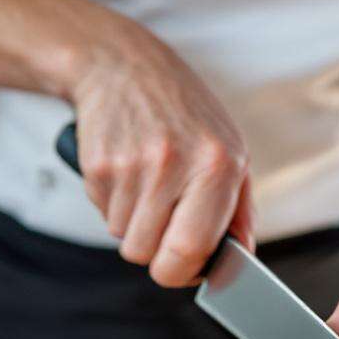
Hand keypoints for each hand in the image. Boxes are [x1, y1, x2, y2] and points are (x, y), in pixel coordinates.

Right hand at [0, 0, 252, 286]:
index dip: (183, 272)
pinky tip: (127, 170)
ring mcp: (131, 166)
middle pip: (149, 255)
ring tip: (147, 183)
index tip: (184, 268)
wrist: (123, 66)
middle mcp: (174, 165)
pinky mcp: (98, 167)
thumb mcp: (229, 149)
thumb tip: (240, 258)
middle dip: (154, 252)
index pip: (192, 250)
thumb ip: (239, 209)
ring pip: (125, 239)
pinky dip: (115, 204)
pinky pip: (104, 216)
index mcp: (217, 164)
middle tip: (163, 223)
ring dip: (135, 224)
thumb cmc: (184, 113)